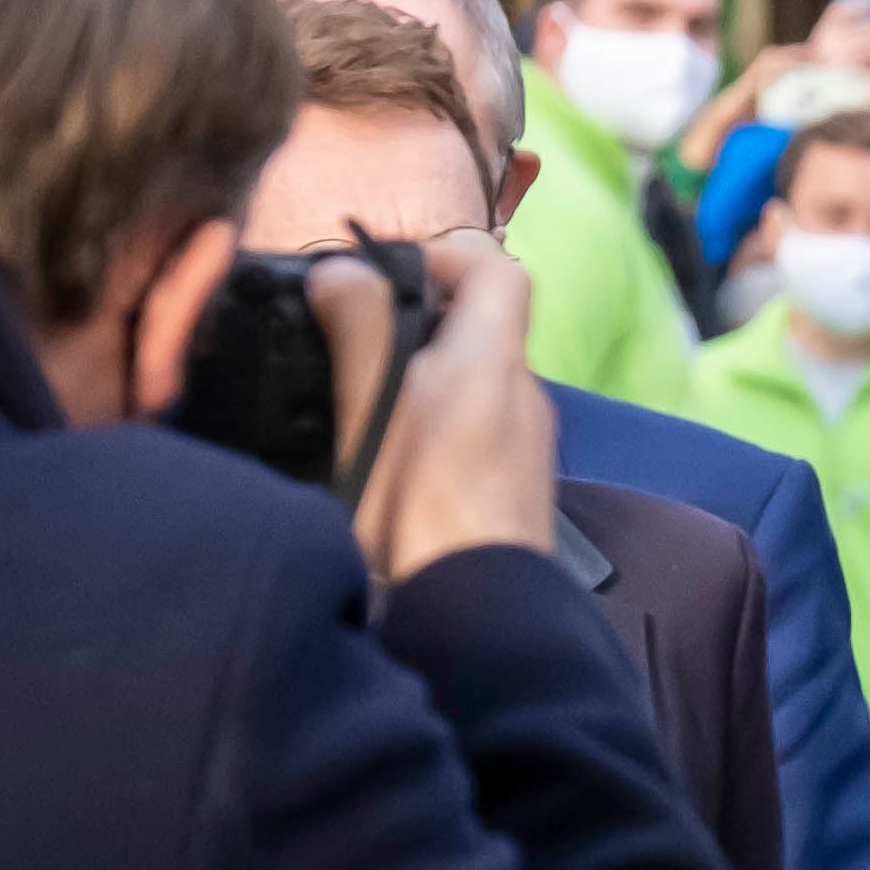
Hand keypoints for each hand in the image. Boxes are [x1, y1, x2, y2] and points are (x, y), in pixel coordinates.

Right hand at [347, 233, 555, 583]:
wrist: (479, 614)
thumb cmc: (422, 509)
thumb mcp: (375, 407)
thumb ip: (362, 328)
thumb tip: (343, 270)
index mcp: (496, 359)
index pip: (498, 270)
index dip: (443, 255)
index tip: (384, 276)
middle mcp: (525, 394)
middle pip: (483, 325)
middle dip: (418, 320)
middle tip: (355, 341)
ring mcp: (527, 445)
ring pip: (477, 381)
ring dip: (423, 376)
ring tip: (363, 402)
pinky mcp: (515, 488)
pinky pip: (478, 430)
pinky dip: (438, 424)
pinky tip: (394, 458)